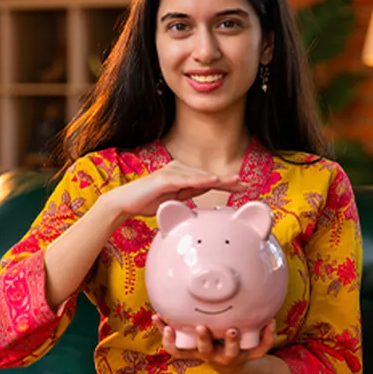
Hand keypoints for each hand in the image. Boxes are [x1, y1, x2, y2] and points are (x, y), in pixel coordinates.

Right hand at [97, 160, 245, 217]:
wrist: (125, 203)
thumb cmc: (148, 202)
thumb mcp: (174, 200)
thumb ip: (189, 195)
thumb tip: (205, 197)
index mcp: (183, 176)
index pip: (209, 180)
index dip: (227, 183)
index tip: (244, 186)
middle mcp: (179, 170)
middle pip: (208, 176)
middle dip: (227, 180)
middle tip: (247, 184)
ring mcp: (171, 172)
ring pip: (199, 176)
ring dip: (217, 179)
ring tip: (234, 182)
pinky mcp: (163, 178)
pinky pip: (184, 179)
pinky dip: (198, 180)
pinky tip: (211, 182)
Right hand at [153, 314, 275, 373]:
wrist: (237, 363)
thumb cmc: (212, 342)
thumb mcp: (194, 334)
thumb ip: (181, 317)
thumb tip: (162, 292)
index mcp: (197, 350)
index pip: (178, 350)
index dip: (170, 341)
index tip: (167, 328)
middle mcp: (212, 355)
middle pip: (205, 351)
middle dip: (203, 340)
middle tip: (201, 327)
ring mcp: (232, 356)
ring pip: (231, 352)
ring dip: (231, 341)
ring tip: (232, 329)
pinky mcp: (251, 356)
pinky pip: (261, 348)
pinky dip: (267, 336)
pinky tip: (270, 321)